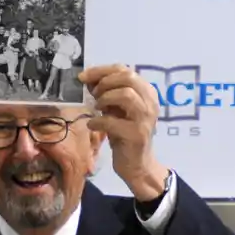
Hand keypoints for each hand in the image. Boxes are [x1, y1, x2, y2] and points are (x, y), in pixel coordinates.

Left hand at [79, 64, 169, 199]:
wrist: (136, 164)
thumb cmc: (124, 134)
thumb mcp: (115, 109)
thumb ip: (106, 93)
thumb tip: (88, 78)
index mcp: (147, 92)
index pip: (125, 70)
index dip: (102, 70)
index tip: (83, 76)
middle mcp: (150, 102)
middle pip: (128, 78)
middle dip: (104, 82)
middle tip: (93, 94)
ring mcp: (146, 118)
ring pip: (126, 95)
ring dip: (105, 99)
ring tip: (97, 108)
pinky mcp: (137, 135)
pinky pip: (113, 121)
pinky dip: (98, 121)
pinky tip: (92, 125)